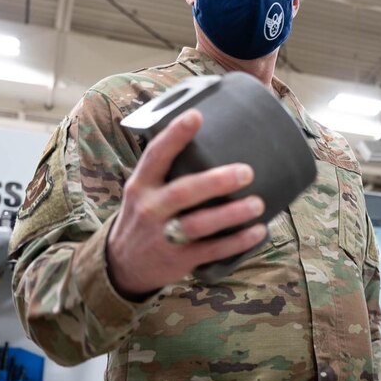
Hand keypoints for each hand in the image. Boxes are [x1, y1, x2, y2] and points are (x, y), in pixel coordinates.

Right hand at [107, 109, 266, 297]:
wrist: (123, 265)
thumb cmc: (144, 215)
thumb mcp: (143, 189)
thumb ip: (167, 168)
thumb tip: (206, 129)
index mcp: (142, 185)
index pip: (155, 155)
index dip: (174, 135)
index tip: (196, 116)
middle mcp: (150, 209)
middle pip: (182, 193)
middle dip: (215, 182)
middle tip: (246, 172)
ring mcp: (164, 236)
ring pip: (199, 225)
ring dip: (231, 214)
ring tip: (257, 204)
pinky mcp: (179, 259)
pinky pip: (211, 251)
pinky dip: (237, 242)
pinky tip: (257, 231)